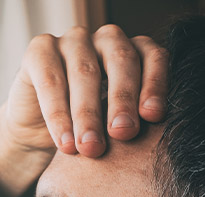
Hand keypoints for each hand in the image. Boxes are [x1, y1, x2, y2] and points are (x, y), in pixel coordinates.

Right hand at [0, 25, 168, 196]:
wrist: (42, 136)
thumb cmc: (93, 131)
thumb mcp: (120, 128)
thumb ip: (140, 124)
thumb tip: (164, 143)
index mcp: (136, 53)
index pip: (154, 57)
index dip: (155, 84)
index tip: (154, 117)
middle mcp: (107, 40)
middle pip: (120, 60)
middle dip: (123, 99)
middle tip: (123, 133)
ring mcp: (73, 41)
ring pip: (84, 71)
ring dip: (88, 113)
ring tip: (90, 148)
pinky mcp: (39, 51)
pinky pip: (50, 80)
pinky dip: (57, 114)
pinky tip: (65, 143)